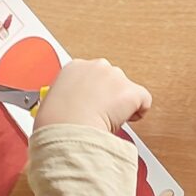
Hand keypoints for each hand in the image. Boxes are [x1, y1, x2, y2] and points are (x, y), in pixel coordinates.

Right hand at [36, 58, 151, 133]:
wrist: (66, 129)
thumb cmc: (55, 122)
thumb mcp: (51, 103)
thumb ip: (65, 98)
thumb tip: (67, 109)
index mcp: (74, 67)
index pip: (91, 76)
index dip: (92, 93)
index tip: (90, 104)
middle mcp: (96, 66)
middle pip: (111, 80)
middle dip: (108, 97)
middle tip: (99, 115)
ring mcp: (115, 77)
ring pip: (126, 90)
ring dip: (120, 104)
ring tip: (106, 120)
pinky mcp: (130, 90)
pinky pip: (144, 101)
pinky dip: (139, 112)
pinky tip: (125, 121)